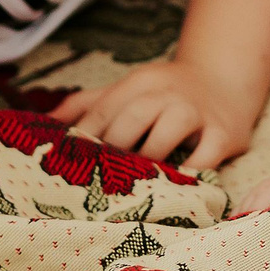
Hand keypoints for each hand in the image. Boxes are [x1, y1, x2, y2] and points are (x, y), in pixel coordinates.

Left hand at [62, 59, 254, 169]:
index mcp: (141, 81)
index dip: (85, 137)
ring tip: (133, 186)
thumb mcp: (128, 89)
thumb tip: (44, 121)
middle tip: (100, 179)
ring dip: (148, 162)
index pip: (105, 109)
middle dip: (114, 150)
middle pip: (132, 119)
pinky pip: (204, 159)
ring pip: (166, 137)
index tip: (71, 163)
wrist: (225, 81)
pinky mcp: (224, 134)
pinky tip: (173, 190)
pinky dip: (188, 176)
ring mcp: (198, 113)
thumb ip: (87, 104)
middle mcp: (169, 93)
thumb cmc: (165, 94)